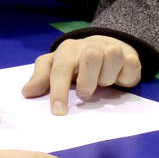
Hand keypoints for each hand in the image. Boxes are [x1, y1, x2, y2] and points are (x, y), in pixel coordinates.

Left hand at [23, 35, 141, 113]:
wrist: (105, 45)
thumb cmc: (75, 62)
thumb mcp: (55, 67)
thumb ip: (41, 78)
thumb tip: (27, 92)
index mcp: (68, 50)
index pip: (60, 69)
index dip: (58, 91)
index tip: (59, 111)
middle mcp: (90, 46)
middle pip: (91, 57)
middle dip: (88, 81)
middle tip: (85, 94)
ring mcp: (112, 49)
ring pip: (113, 58)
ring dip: (107, 77)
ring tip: (102, 83)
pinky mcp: (130, 57)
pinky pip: (131, 65)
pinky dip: (125, 77)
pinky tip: (118, 80)